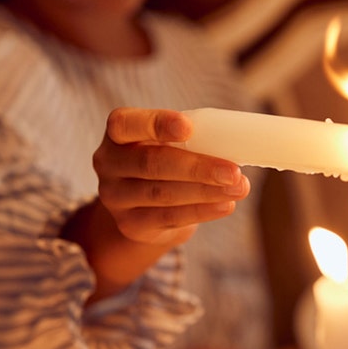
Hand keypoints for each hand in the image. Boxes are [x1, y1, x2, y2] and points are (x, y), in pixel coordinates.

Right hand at [94, 108, 249, 246]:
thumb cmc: (164, 158)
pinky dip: (201, 211)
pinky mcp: (131, 224)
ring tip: (239, 188)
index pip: (125, 124)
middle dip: (197, 167)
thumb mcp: (169, 141)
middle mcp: (109, 164)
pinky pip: (169, 218)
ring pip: (163, 194)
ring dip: (206, 191)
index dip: (156, 124)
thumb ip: (189, 136)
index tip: (188, 127)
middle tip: (232, 171)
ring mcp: (116, 197)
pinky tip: (225, 205)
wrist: (142, 204)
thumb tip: (236, 142)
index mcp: (117, 133)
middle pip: (151, 164)